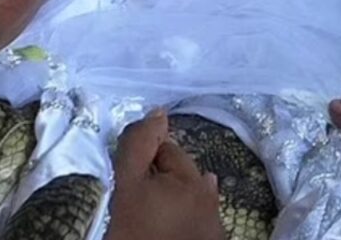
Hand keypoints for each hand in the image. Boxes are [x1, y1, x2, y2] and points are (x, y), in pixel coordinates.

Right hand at [104, 110, 224, 239]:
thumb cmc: (137, 233)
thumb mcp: (127, 186)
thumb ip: (139, 145)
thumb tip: (158, 112)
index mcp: (191, 178)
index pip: (163, 149)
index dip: (142, 160)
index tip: (126, 180)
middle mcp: (210, 197)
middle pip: (179, 172)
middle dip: (160, 178)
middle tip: (135, 202)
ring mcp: (213, 224)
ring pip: (188, 197)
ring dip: (172, 199)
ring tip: (150, 217)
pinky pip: (195, 221)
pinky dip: (182, 219)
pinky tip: (169, 227)